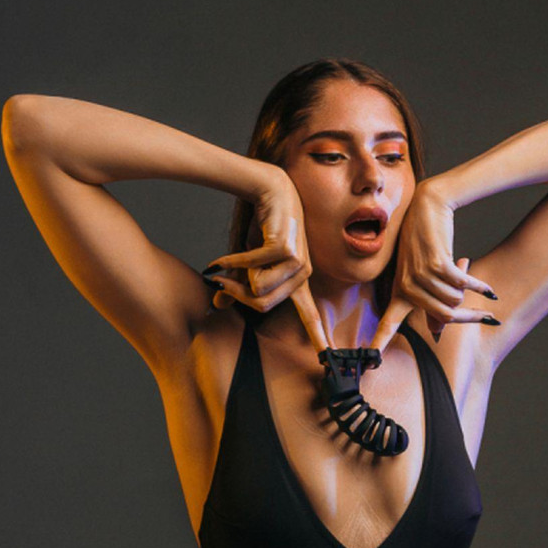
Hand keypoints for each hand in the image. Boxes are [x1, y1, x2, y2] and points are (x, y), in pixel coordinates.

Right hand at [201, 169, 327, 347]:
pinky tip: (221, 259)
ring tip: (225, 264)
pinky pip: (251, 268)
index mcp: (299, 281)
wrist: (270, 190)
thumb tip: (218, 304)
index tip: (328, 358)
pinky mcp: (285, 248)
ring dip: (234, 276)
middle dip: (236, 294)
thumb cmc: (262, 226)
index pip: (310, 314)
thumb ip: (238, 284)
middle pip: (263, 305)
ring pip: (257, 288)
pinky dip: (231, 262)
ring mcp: (297, 260)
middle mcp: (302, 274)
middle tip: (220, 282)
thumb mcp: (248, 261)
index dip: (318, 336)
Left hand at [370, 183, 496, 354]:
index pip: (387, 324)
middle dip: (468, 316)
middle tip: (484, 315)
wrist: (427, 207)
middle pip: (444, 316)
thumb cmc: (426, 243)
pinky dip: (479, 286)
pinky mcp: (436, 264)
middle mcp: (407, 287)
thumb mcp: (423, 275)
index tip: (368, 362)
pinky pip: (463, 285)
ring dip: (469, 292)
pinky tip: (488, 289)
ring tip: (469, 275)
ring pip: (455, 300)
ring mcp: (420, 275)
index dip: (379, 343)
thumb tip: (437, 330)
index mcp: (400, 292)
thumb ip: (430, 304)